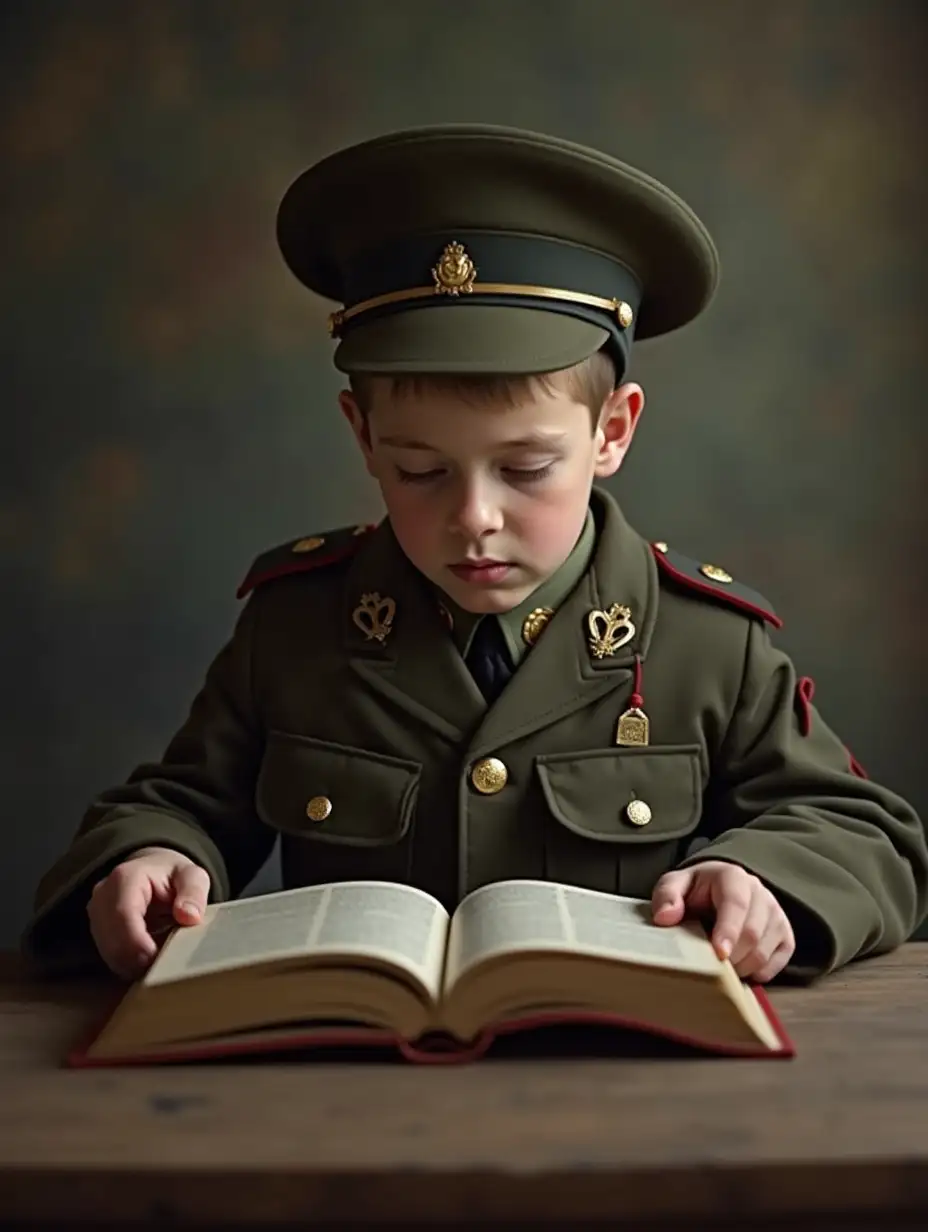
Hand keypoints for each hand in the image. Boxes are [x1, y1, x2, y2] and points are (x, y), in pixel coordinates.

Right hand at [87, 847, 210, 979]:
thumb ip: (194, 892)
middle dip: (135, 958)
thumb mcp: (193, 876)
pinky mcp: (97, 931)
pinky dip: (128, 964)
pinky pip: (109, 957)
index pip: (122, 914)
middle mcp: (103, 895)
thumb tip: (189, 916)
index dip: (136, 941)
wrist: (154, 872)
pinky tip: (148, 961)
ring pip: (108, 952)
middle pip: (110, 938)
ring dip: (132, 964)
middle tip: (164, 965)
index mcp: (126, 877)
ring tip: (160, 960)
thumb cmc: (172, 876)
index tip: (155, 958)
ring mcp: (96, 915)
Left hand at [651, 861, 794, 981]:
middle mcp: (760, 892)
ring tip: (721, 968)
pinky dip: (760, 971)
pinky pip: (780, 959)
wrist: (718, 889)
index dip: (728, 931)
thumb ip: (666, 896)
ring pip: (766, 950)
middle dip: (731, 957)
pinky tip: (741, 968)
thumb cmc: (695, 890)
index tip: (719, 954)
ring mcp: (776, 913)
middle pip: (753, 932)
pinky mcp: (785, 933)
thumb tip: (665, 917)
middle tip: (710, 968)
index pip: (736, 904)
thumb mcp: (674, 886)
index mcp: (732, 876)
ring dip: (743, 967)